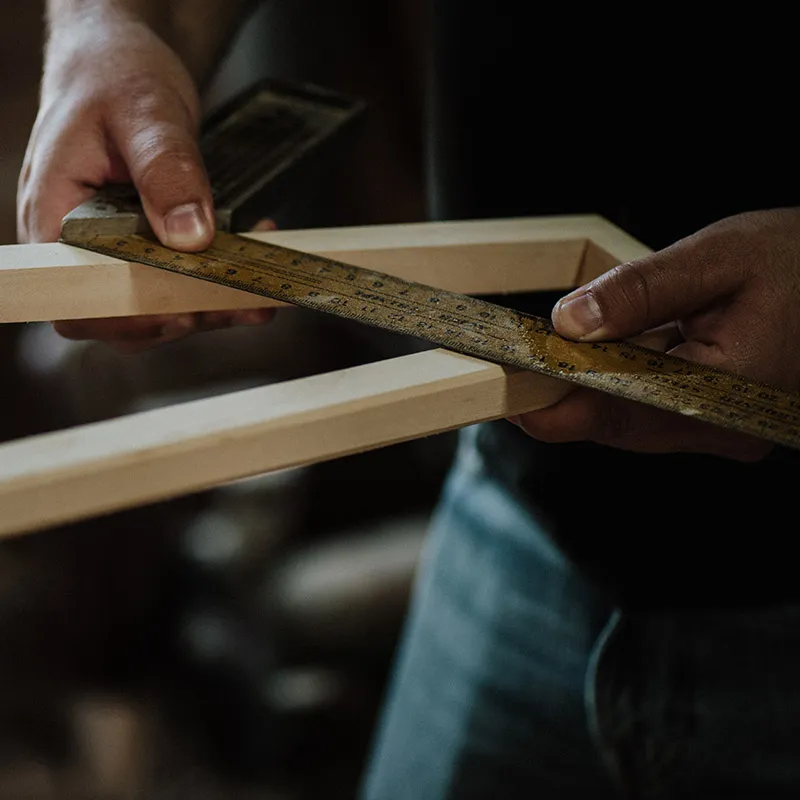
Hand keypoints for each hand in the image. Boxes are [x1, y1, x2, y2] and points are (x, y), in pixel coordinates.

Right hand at [17, 8, 272, 350]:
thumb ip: (165, 170)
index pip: (74, 297)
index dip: (122, 319)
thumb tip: (190, 236)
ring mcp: (113, 245)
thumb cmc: (113, 73)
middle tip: (237, 299)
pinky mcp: (144, 243)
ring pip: (155, 301)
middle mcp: (80, 240)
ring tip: (257, 289)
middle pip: (122, 310)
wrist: (121, 59)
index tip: (179, 313)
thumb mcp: (144, 112)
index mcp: (53, 211)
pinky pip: (176, 277)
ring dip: (210, 303)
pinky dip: (217, 279)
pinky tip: (251, 263)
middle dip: (183, 314)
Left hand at [512, 208, 799, 460]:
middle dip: (565, 402)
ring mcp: (727, 429)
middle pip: (621, 426)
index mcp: (731, 389)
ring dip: (591, 395)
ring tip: (554, 363)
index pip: (623, 411)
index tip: (512, 399)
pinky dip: (622, 390)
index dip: (559, 409)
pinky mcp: (722, 420)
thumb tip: (570, 322)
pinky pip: (655, 414)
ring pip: (634, 424)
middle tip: (518, 374)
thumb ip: (642, 291)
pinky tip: (606, 362)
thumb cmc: (799, 260)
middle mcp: (729, 427)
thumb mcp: (719, 257)